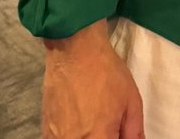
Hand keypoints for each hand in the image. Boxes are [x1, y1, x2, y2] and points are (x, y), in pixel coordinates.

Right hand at [41, 22, 143, 138]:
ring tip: (92, 118)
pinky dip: (71, 135)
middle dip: (103, 136)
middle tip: (108, 124)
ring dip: (87, 135)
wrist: (75, 50)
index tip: (117, 133)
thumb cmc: (106, 72)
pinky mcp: (45, 131)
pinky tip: (78, 122)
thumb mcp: (131, 100)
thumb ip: (134, 132)